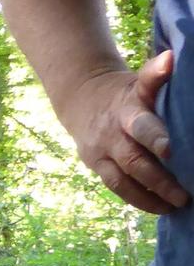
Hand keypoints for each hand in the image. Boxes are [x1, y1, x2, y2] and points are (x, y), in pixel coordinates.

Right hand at [65, 50, 186, 213]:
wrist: (82, 100)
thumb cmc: (125, 94)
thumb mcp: (139, 82)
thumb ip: (156, 76)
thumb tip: (172, 58)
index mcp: (126, 109)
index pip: (140, 122)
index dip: (154, 136)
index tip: (169, 149)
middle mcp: (112, 133)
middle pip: (133, 160)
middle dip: (158, 178)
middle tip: (184, 195)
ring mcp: (101, 152)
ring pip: (123, 180)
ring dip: (150, 196)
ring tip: (175, 206)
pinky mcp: (96, 166)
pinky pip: (117, 187)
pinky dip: (139, 200)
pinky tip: (160, 208)